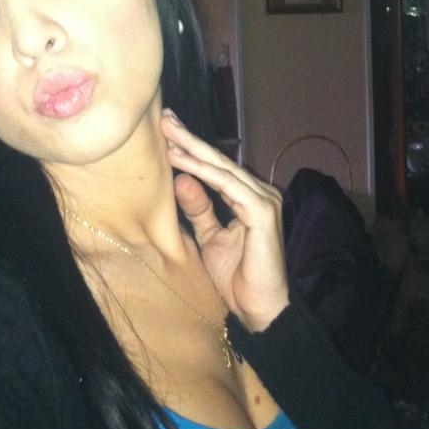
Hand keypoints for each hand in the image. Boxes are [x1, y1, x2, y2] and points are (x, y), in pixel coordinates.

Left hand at [160, 109, 288, 332]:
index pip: (217, 167)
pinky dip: (202, 172)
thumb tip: (179, 179)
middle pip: (219, 160)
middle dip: (190, 138)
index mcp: (249, 198)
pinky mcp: (262, 212)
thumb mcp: (210, 238)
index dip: (192, 148)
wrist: (259, 311)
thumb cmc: (237, 278)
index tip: (166, 131)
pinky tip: (181, 162)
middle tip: (165, 117)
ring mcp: (264, 200)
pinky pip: (227, 185)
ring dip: (192, 150)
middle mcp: (260, 193)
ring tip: (168, 134)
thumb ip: (198, 208)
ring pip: (222, 168)